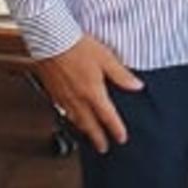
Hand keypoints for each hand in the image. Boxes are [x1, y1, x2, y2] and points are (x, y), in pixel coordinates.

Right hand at [35, 35, 143, 152]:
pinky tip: (71, 117)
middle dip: (98, 138)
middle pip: (90, 125)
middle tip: (103, 148)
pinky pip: (63, 111)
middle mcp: (78, 99)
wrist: (50, 40)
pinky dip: (70, 119)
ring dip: (84, 131)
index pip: (108, 117)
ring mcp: (63, 97)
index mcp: (93, 92)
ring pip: (75, 120)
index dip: (116, 129)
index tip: (121, 139)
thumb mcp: (106, 58)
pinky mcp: (53, 92)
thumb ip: (121, 75)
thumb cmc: (77, 46)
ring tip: (88, 136)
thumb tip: (137, 86)